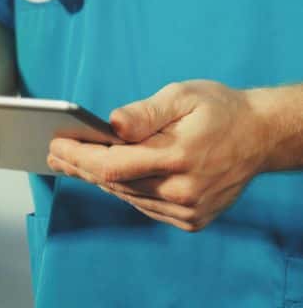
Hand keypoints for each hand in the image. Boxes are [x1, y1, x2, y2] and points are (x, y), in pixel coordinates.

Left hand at [47, 80, 271, 231]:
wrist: (261, 137)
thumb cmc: (219, 110)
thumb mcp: (183, 96)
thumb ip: (144, 113)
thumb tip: (111, 124)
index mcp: (178, 157)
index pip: (111, 164)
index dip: (78, 157)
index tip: (55, 144)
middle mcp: (182, 190)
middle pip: (114, 182)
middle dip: (79, 166)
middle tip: (54, 153)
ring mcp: (187, 210)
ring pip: (127, 196)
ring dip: (98, 179)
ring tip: (71, 163)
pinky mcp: (191, 219)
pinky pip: (145, 205)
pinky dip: (125, 190)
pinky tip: (106, 176)